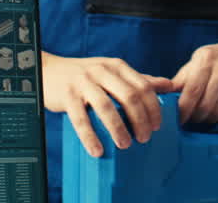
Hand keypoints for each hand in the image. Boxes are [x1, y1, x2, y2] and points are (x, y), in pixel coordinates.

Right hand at [40, 51, 173, 156]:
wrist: (48, 72)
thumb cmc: (85, 76)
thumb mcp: (113, 73)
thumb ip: (139, 80)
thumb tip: (169, 86)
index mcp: (117, 66)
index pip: (143, 86)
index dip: (154, 108)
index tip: (158, 126)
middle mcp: (102, 71)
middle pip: (129, 96)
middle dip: (140, 120)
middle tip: (145, 138)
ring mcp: (83, 82)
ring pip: (107, 107)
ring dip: (118, 129)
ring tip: (126, 145)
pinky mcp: (68, 95)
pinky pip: (81, 119)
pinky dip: (91, 137)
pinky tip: (98, 150)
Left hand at [171, 40, 217, 125]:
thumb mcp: (198, 62)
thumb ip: (181, 80)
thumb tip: (162, 97)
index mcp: (206, 58)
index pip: (192, 90)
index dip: (184, 109)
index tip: (179, 119)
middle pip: (205, 104)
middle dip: (196, 117)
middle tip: (192, 120)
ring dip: (209, 119)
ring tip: (205, 117)